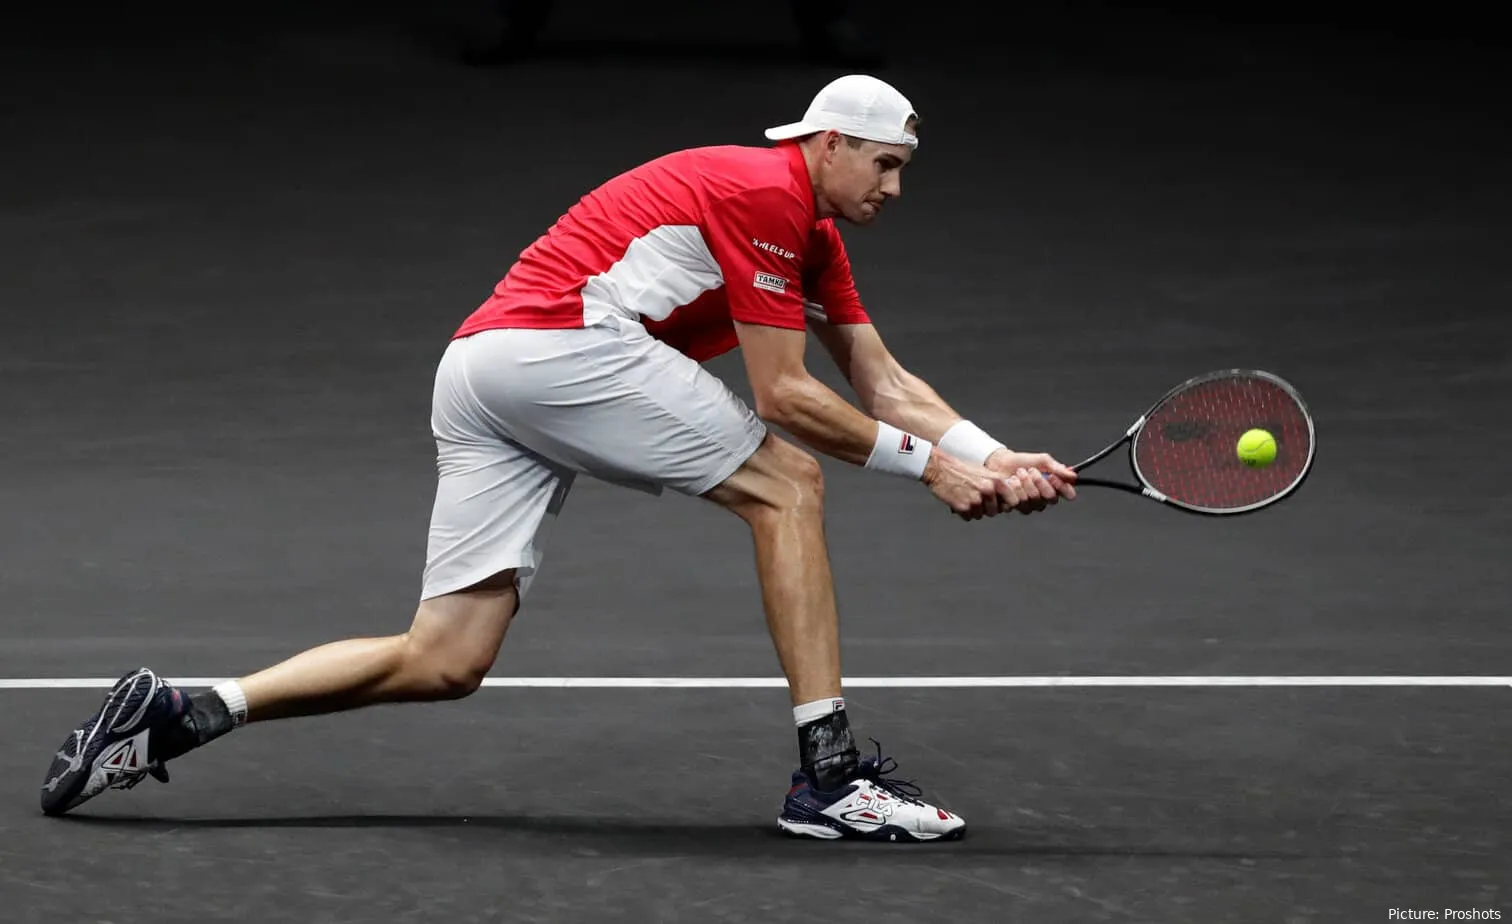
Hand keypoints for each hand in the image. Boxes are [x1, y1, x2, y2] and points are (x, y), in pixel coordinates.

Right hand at [921, 451, 1039, 520]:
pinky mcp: (963, 507)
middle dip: (987, 508)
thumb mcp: (986, 472)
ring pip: (980, 515)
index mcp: (996, 481)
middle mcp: (988, 491)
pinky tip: (959, 500)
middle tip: (976, 497)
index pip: (1012, 502)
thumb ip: (999, 485)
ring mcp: (976, 500)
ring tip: (966, 496)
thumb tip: (1010, 500)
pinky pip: (968, 517)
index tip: (1000, 502)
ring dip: (974, 510)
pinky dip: (963, 512)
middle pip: (995, 511)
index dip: (1005, 504)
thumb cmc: (962, 469)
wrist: (940, 468)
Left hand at [983, 449, 1077, 512]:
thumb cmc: (1022, 461)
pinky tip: (1010, 482)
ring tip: (1018, 473)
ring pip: (1034, 500)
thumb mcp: (1042, 460)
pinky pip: (1019, 503)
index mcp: (1054, 486)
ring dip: (1025, 484)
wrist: (1000, 463)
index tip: (1052, 477)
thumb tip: (1073, 475)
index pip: (1069, 494)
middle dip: (1040, 482)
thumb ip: (1057, 468)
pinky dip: (1014, 489)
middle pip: (1050, 498)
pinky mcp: (1016, 506)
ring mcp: (1031, 504)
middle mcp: (1045, 498)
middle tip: (1031, 471)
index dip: (1062, 487)